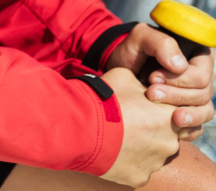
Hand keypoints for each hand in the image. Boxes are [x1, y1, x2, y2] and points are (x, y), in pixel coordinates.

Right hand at [99, 67, 182, 186]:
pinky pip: (138, 169)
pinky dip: (127, 162)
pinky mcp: (140, 177)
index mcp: (171, 115)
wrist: (80, 127)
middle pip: (164, 135)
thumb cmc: (103, 99)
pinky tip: (112, 151)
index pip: (173, 113)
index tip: (138, 107)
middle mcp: (170, 141)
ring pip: (152, 153)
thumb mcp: (124, 76)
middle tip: (126, 122)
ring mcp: (156, 162)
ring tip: (115, 137)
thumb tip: (144, 86)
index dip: (154, 109)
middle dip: (149, 130)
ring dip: (139, 146)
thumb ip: (142, 82)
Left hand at [107, 24, 214, 140]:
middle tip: (150, 94)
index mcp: (196, 56)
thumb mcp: (141, 37)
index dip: (181, 79)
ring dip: (188, 116)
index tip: (153, 78)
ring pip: (205, 111)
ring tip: (171, 118)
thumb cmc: (132, 50)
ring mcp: (195, 97)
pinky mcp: (187, 112)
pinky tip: (178, 133)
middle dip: (177, 96)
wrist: (117, 69)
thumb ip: (160, 43)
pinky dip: (190, 130)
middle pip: (203, 94)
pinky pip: (198, 126)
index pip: (202, 74)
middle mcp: (201, 77)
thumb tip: (180, 66)